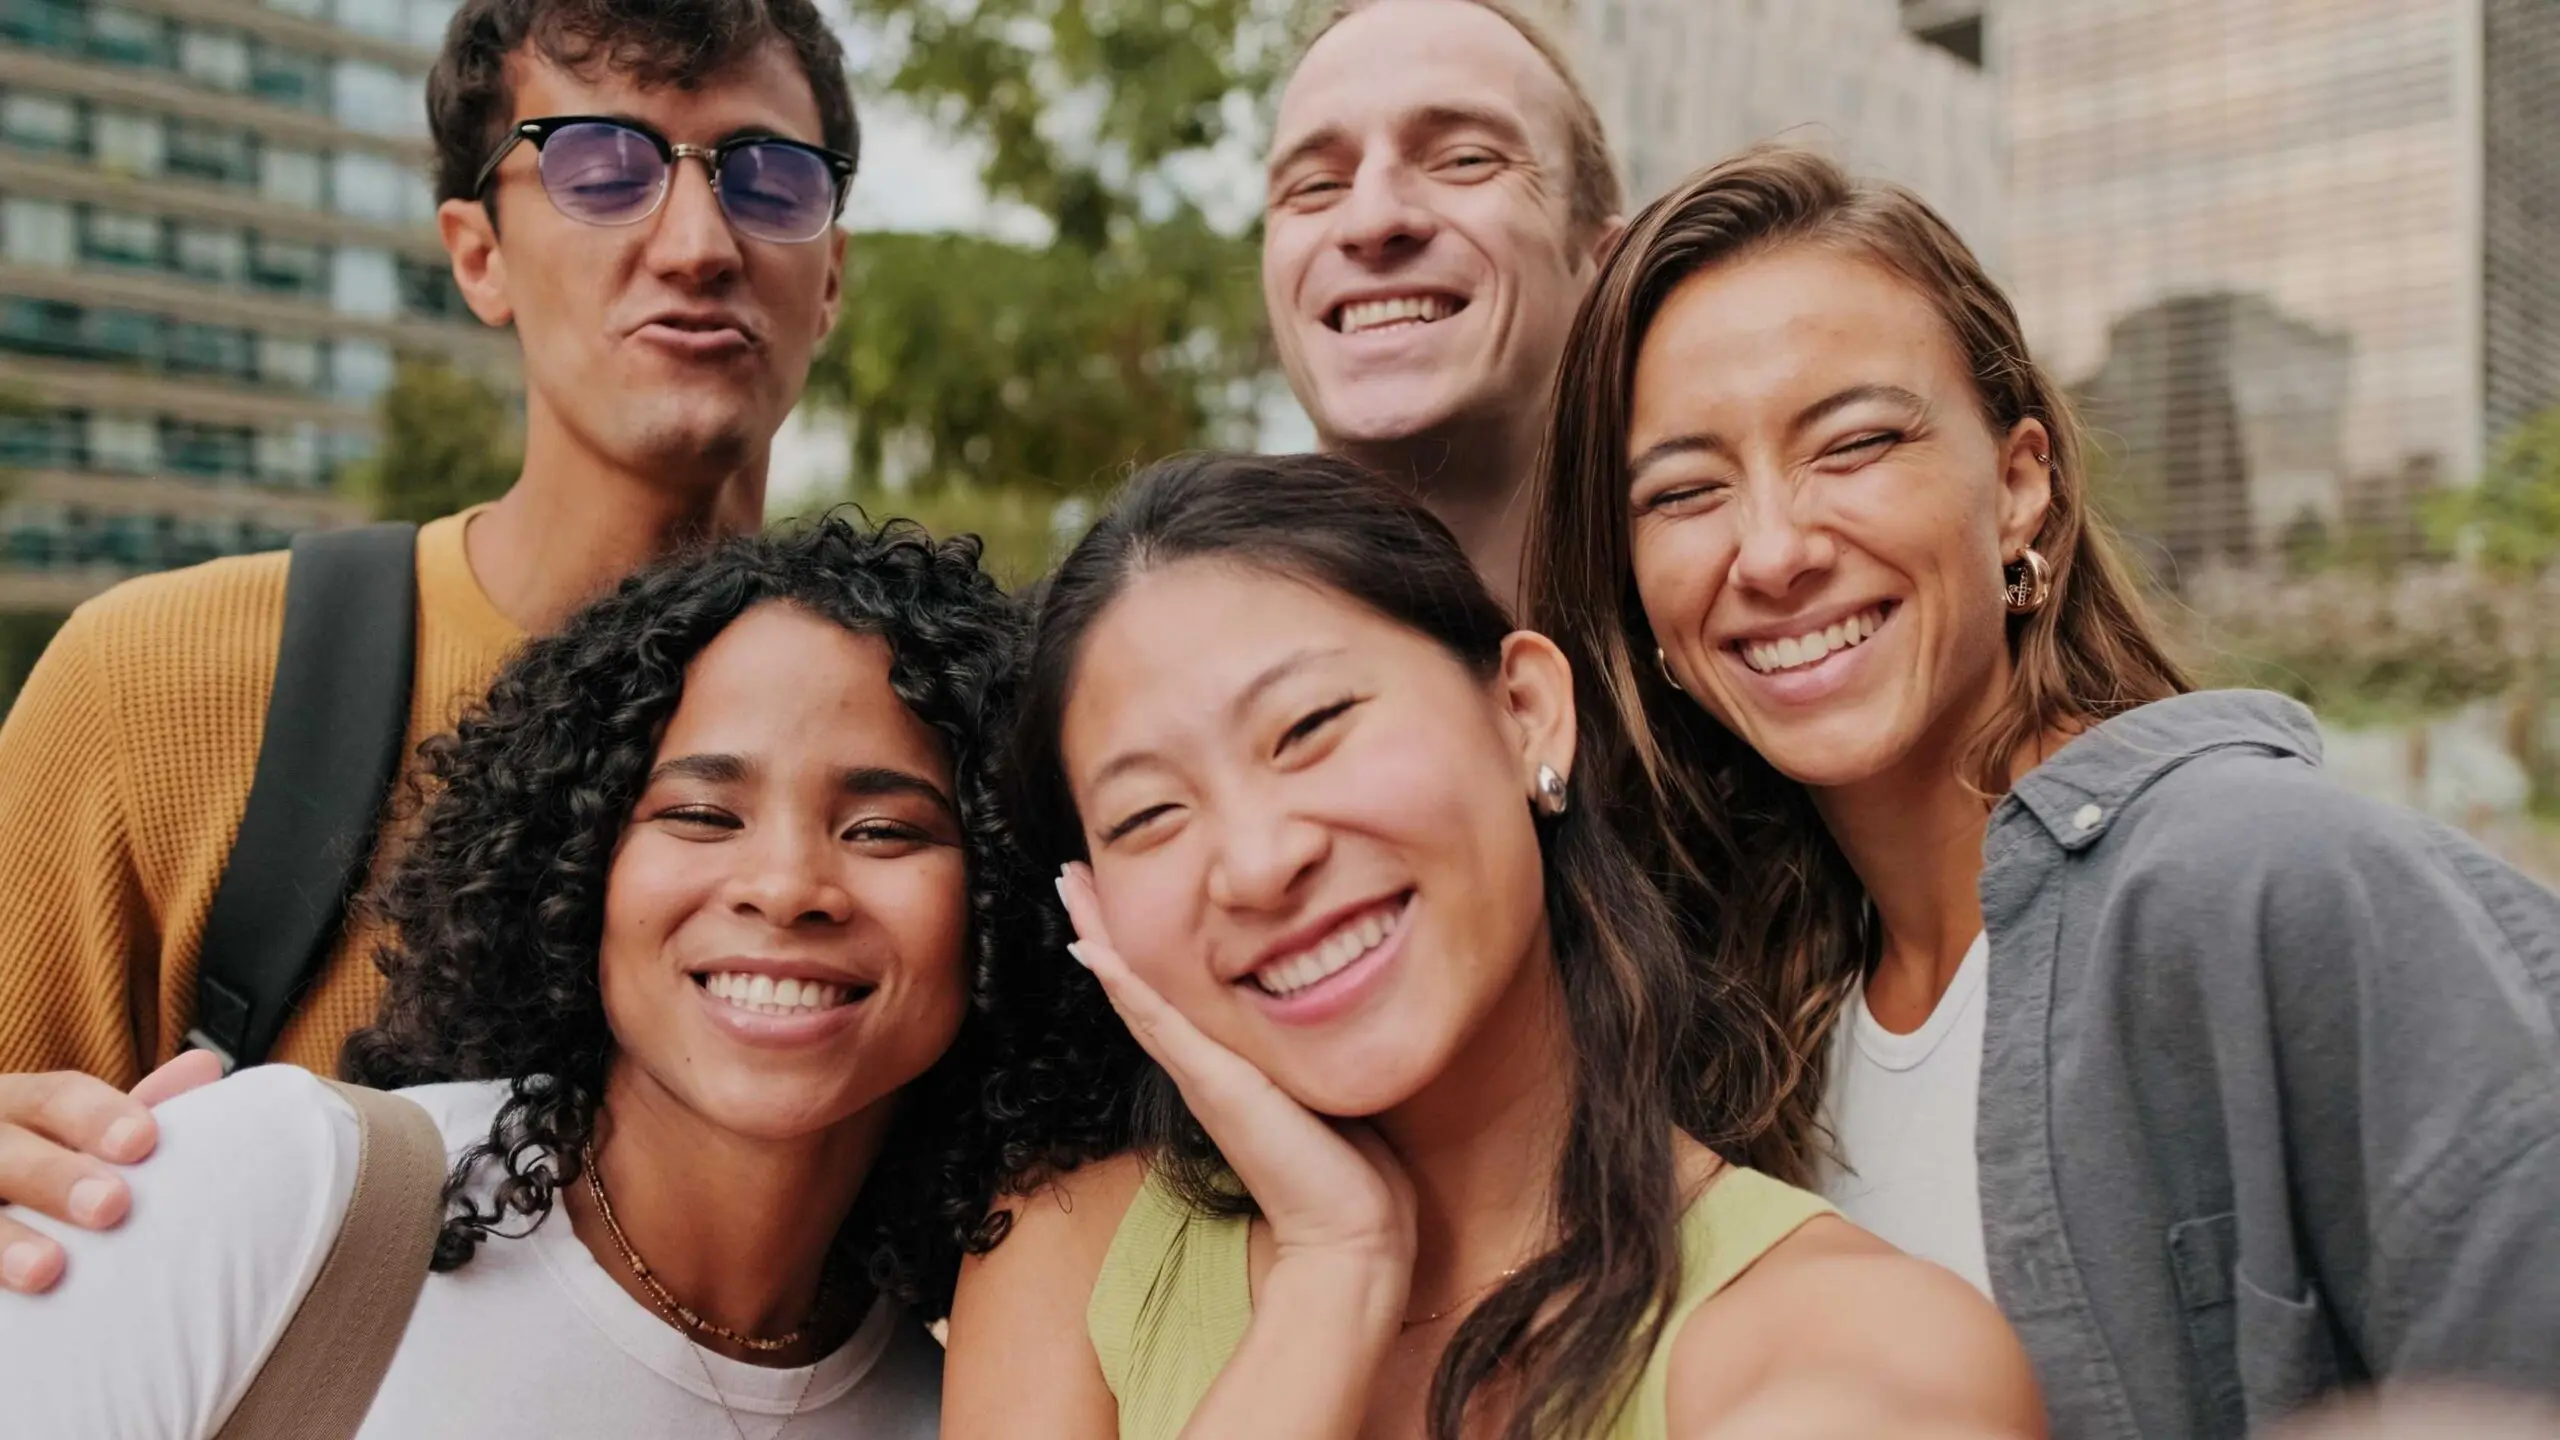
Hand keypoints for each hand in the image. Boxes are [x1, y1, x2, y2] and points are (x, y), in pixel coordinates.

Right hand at [0, 1051, 223, 1292]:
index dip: (97, 1115)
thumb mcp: (74, 1143)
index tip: (143, 1142)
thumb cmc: (40, 1184)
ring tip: (46, 1272)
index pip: (53, 1097)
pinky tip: (3, 1304)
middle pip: (4, 1149)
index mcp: (14, 1108)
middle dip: (55, 1175)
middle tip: (111, 1206)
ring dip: (3, 1239)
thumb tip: (204, 1066)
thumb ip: (130, 1117)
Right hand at [1057, 864, 1414, 1328]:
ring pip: (1134, 992)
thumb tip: (1324, 1014)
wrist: (1347, 1228)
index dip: (1137, 946)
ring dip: (1099, 936)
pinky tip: (1093, 947)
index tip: (1114, 895)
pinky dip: (1123, 981)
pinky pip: (1156, 1019)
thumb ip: (1305, 1054)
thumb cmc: (1345, 1168)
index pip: (1167, 993)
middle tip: (1071, 876)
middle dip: (1103, 926)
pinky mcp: (1213, 1083)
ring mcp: (1200, 1074)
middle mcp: (1201, 1066)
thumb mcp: (1318, 1086)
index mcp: (1223, 1065)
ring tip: (1071, 887)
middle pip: (1136, 984)